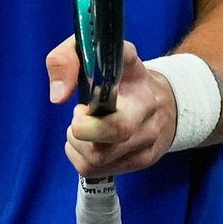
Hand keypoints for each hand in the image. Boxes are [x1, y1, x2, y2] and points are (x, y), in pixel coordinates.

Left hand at [45, 37, 177, 178]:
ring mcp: (145, 149)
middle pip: (102, 152)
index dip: (88, 124)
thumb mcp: (103, 52)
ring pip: (95, 163)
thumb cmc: (125, 74)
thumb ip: (71, 58)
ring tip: (84, 125)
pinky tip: (89, 139)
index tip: (79, 107)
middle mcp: (147, 128)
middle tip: (78, 115)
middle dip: (78, 134)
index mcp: (141, 97)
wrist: (164, 99)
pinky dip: (81, 156)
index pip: (118, 125)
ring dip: (77, 144)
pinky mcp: (139, 164)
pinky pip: (96, 171)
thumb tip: (57, 95)